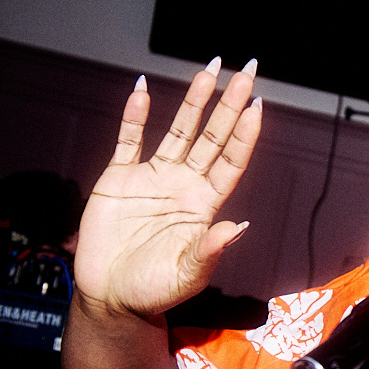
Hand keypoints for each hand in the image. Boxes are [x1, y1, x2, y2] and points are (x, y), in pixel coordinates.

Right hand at [74, 61, 261, 320]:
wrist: (110, 297)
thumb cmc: (152, 291)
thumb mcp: (186, 275)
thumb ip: (210, 250)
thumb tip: (239, 226)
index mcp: (205, 205)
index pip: (231, 161)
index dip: (245, 135)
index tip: (258, 106)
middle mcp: (184, 184)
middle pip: (212, 136)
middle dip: (229, 104)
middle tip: (246, 71)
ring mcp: (153, 178)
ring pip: (178, 130)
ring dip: (193, 101)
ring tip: (209, 71)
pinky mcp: (119, 178)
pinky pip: (129, 140)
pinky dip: (134, 115)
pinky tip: (142, 89)